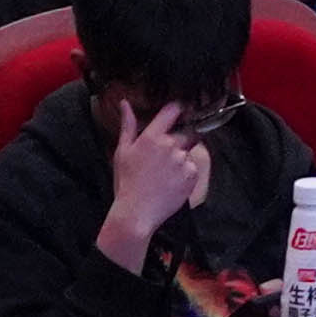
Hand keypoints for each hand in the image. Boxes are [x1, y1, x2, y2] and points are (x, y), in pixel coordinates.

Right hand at [97, 99, 216, 263]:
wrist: (136, 213)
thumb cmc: (126, 182)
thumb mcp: (122, 151)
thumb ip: (128, 125)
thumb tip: (125, 103)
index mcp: (152, 136)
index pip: (173, 110)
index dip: (179, 109)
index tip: (181, 111)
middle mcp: (170, 145)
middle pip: (187, 132)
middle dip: (181, 139)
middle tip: (168, 155)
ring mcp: (183, 160)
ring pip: (189, 151)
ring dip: (182, 158)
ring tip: (166, 174)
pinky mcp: (192, 175)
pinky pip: (193, 167)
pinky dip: (186, 173)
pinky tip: (172, 182)